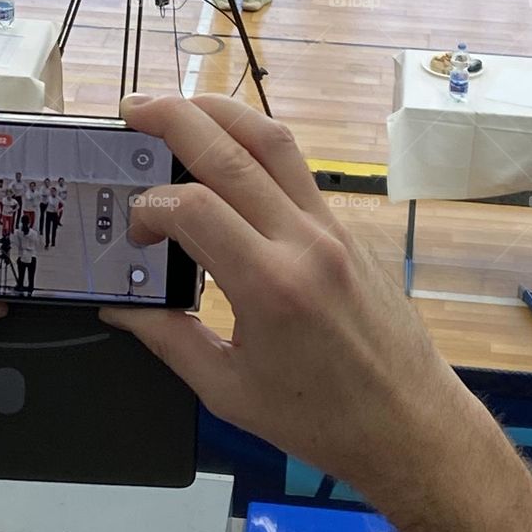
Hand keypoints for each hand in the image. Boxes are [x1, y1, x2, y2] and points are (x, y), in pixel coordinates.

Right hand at [101, 94, 464, 507]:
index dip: (150, 209)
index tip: (136, 234)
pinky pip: (295, 165)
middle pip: (230, 149)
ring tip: (177, 106)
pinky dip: (253, 141)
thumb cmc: (322, 420)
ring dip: (219, 111)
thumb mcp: (230, 391)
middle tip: (131, 110)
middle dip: (172, 118)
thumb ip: (168, 340)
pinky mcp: (345, 225)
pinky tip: (226, 148)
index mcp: (271, 287)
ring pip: (272, 139)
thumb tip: (120, 309)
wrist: (411, 425)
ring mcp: (331, 226)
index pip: (194, 208)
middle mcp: (304, 241)